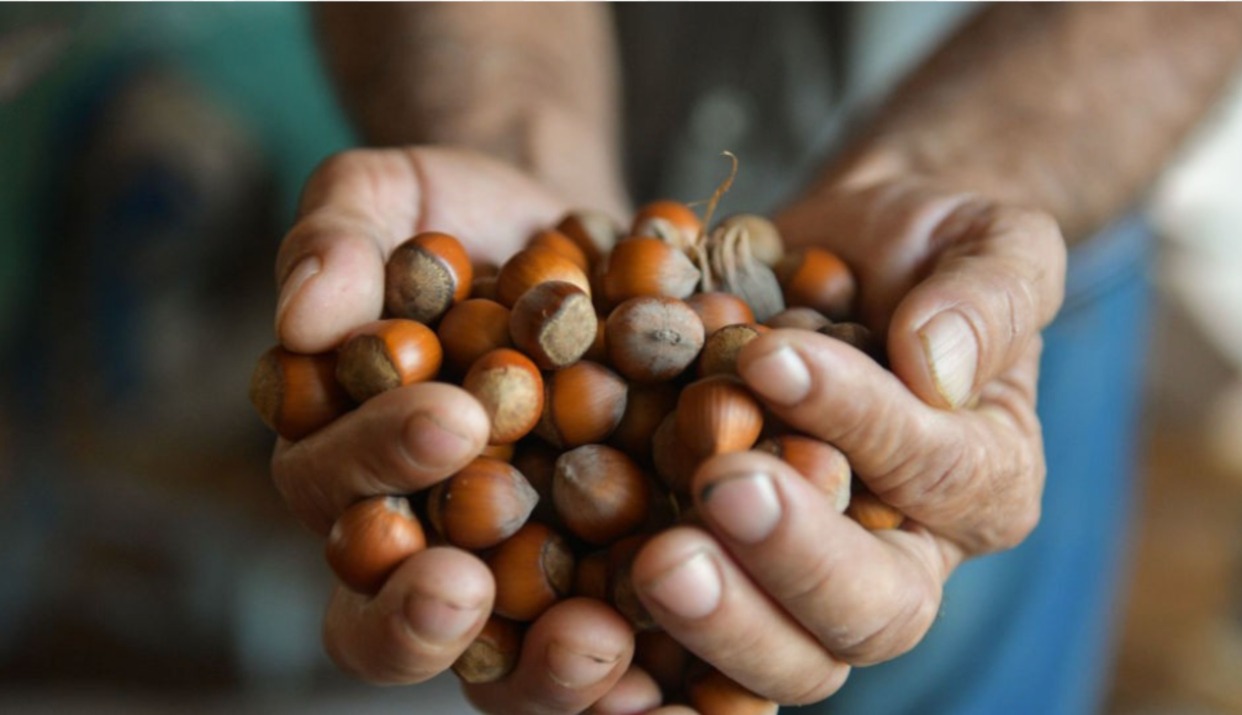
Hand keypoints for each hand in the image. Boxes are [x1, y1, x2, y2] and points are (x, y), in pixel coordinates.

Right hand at [270, 147, 641, 712]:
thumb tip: (301, 318)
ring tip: (597, 644)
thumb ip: (334, 242)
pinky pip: (623, 635)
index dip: (372, 479)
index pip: (333, 499)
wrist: (571, 242)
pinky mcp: (607, 573)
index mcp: (342, 462)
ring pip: (506, 660)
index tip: (446, 425)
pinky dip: (653, 659)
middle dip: (425, 610)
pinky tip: (694, 658)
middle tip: (469, 579)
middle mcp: (418, 539)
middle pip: (398, 615)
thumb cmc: (459, 220)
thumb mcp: (389, 197)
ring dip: (541, 670)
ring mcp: (516, 569)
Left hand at [628, 176, 1066, 703]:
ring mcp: (811, 582)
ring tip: (655, 560)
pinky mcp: (732, 580)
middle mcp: (907, 556)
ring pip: (791, 656)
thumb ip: (984, 296)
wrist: (840, 258)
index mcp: (984, 483)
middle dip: (793, 557)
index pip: (936, 475)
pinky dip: (650, 647)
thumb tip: (934, 365)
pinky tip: (595, 612)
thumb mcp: (985, 241)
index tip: (770, 358)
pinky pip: (699, 650)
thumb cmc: (924, 245)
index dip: (859, 422)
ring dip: (723, 619)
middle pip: (871, 612)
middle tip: (718, 489)